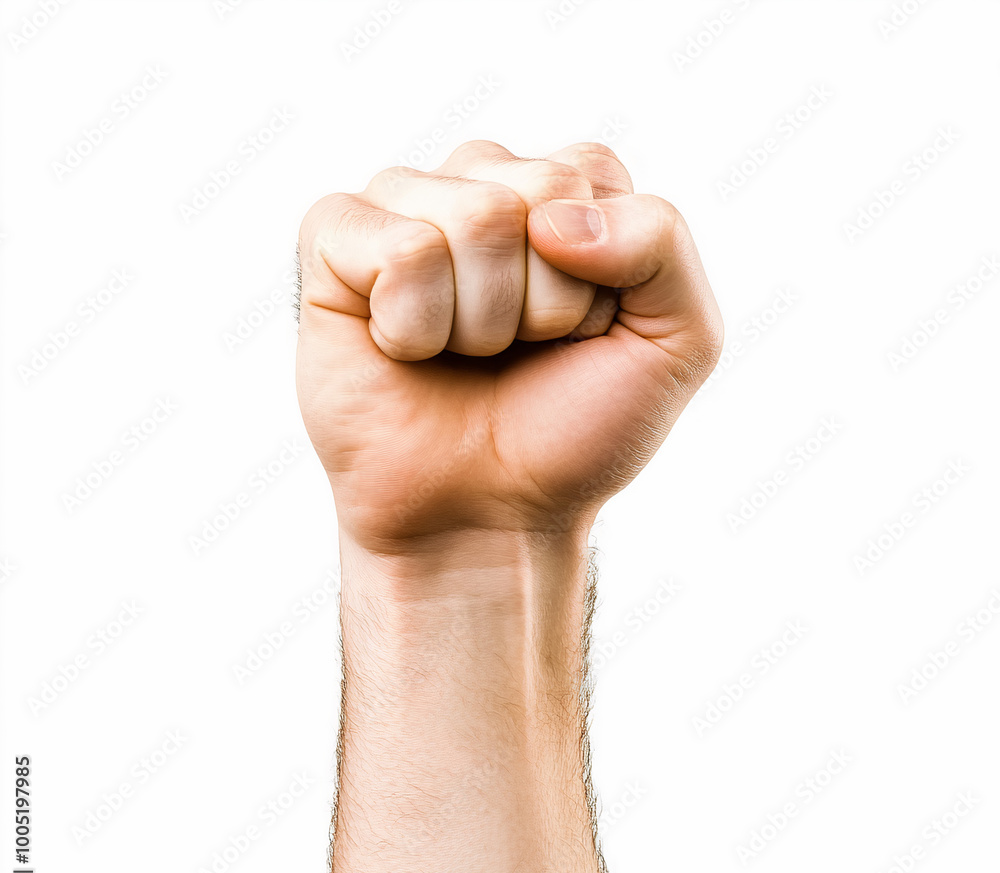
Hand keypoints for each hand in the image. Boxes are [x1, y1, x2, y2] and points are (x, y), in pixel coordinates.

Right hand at [296, 140, 722, 550]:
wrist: (485, 517)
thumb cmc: (572, 432)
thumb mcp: (676, 343)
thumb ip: (664, 242)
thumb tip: (552, 214)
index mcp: (558, 195)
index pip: (591, 175)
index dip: (596, 281)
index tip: (574, 337)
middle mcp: (479, 185)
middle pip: (539, 191)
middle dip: (544, 304)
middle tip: (514, 354)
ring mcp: (404, 208)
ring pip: (474, 218)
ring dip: (481, 323)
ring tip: (461, 357)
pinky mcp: (336, 243)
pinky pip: (399, 249)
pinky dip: (414, 325)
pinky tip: (404, 350)